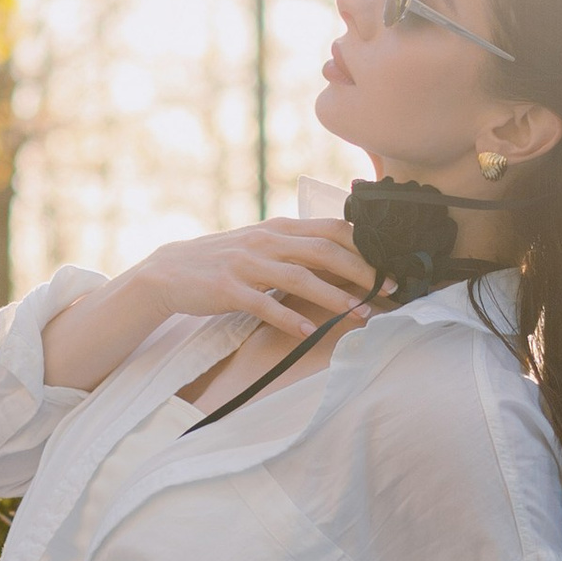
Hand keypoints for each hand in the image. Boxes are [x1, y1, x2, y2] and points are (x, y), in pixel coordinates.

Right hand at [38, 213, 383, 392]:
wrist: (170, 271)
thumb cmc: (223, 260)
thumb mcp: (262, 244)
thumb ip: (296, 246)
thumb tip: (341, 253)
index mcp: (279, 229)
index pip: (332, 229)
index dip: (366, 246)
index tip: (392, 264)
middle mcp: (266, 242)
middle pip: (324, 251)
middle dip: (362, 271)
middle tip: (389, 289)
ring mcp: (246, 265)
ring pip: (299, 277)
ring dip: (334, 296)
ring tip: (360, 313)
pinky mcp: (228, 290)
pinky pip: (263, 305)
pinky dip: (287, 318)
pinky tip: (306, 332)